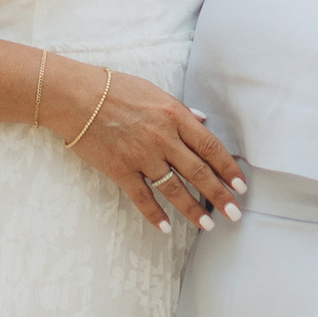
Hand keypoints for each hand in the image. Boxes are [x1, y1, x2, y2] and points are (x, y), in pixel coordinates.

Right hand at [57, 65, 245, 231]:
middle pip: (199, 172)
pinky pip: (142, 197)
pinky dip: (155, 215)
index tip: (241, 185)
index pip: (210, 147)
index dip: (229, 168)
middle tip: (235, 214)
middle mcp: (163, 138)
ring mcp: (142, 156)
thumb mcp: (154, 92)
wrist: (76, 96)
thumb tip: (203, 120)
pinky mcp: (121, 169)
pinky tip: (166, 228)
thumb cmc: (114, 89)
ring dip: (193, 209)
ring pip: (175, 188)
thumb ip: (181, 110)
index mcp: (174, 116)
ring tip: (208, 226)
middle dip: (220, 195)